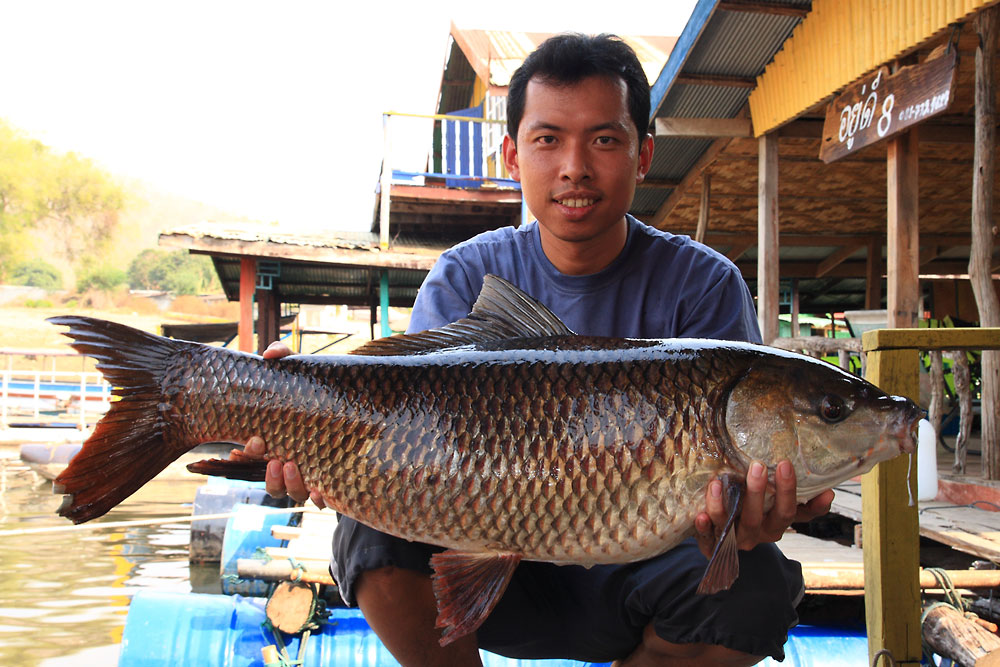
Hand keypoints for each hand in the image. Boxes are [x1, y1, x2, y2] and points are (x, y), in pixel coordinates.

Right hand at [227, 341, 326, 508]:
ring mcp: (312, 475)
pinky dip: (319, 498)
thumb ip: (285, 357)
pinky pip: (322, 499)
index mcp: (278, 442)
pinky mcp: (334, 482)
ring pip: (293, 493)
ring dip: (288, 484)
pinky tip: (321, 491)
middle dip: (267, 473)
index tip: (252, 440)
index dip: (247, 453)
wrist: (359, 403)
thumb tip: (269, 354)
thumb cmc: (321, 390)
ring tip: (291, 464)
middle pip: (272, 481)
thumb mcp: (303, 372)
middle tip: (270, 453)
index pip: (254, 455)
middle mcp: (292, 463)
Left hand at [693, 460, 833, 557]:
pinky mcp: (713, 544)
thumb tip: (828, 490)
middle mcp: (758, 534)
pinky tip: (700, 514)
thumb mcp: (778, 508)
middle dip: (759, 492)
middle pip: (760, 517)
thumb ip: (802, 501)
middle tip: (757, 466)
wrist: (724, 540)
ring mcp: (735, 539)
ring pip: (731, 524)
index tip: (791, 468)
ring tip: (718, 482)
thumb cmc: (756, 514)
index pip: (790, 511)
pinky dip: (704, 526)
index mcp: (776, 524)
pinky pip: (707, 537)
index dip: (794, 494)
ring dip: (723, 504)